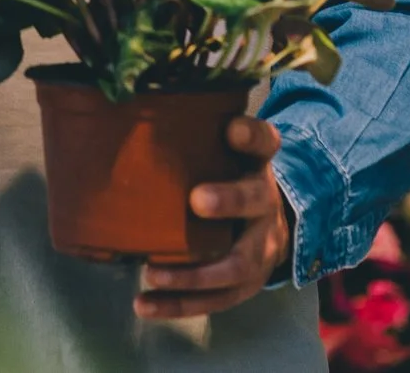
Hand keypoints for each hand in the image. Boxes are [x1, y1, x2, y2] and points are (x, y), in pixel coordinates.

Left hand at [135, 115, 290, 320]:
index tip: (231, 129)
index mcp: (258, 166)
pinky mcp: (242, 284)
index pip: (264, 142)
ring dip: (193, 273)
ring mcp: (257, 250)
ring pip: (233, 266)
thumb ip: (195, 131)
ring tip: (153, 272)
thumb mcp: (223, 152)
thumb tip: (139, 103)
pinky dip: (177, 305)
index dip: (250, 135)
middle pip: (254, 202)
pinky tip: (142, 303)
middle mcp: (264, 206)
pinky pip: (212, 300)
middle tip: (197, 199)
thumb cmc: (229, 178)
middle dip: (229, 201)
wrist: (270, 223)